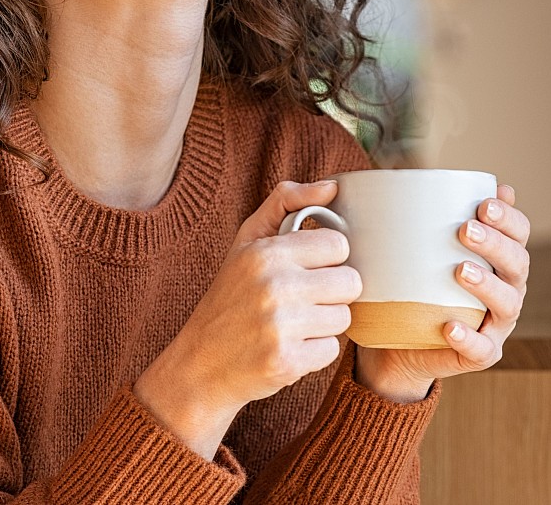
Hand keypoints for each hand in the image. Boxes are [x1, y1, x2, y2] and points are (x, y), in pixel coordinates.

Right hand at [134, 180, 362, 456]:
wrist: (200, 364)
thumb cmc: (229, 297)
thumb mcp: (246, 242)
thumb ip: (285, 203)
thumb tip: (331, 186)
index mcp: (266, 253)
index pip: (338, 245)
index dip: (327, 259)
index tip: (307, 269)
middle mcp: (274, 286)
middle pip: (350, 283)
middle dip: (331, 293)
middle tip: (303, 300)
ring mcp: (281, 327)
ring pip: (344, 318)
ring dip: (324, 324)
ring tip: (292, 324)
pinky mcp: (287, 362)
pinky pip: (332, 351)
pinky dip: (314, 352)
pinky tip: (288, 347)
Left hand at [355, 184, 530, 402]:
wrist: (398, 343)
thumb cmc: (413, 286)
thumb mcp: (416, 250)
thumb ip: (424, 219)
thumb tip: (417, 177)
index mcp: (499, 260)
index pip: (518, 234)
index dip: (509, 218)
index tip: (484, 203)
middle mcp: (506, 290)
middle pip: (518, 264)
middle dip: (496, 244)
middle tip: (465, 230)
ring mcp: (496, 325)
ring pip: (507, 304)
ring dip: (487, 285)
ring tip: (461, 270)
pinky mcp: (480, 354)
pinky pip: (481, 349)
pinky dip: (469, 337)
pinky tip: (451, 326)